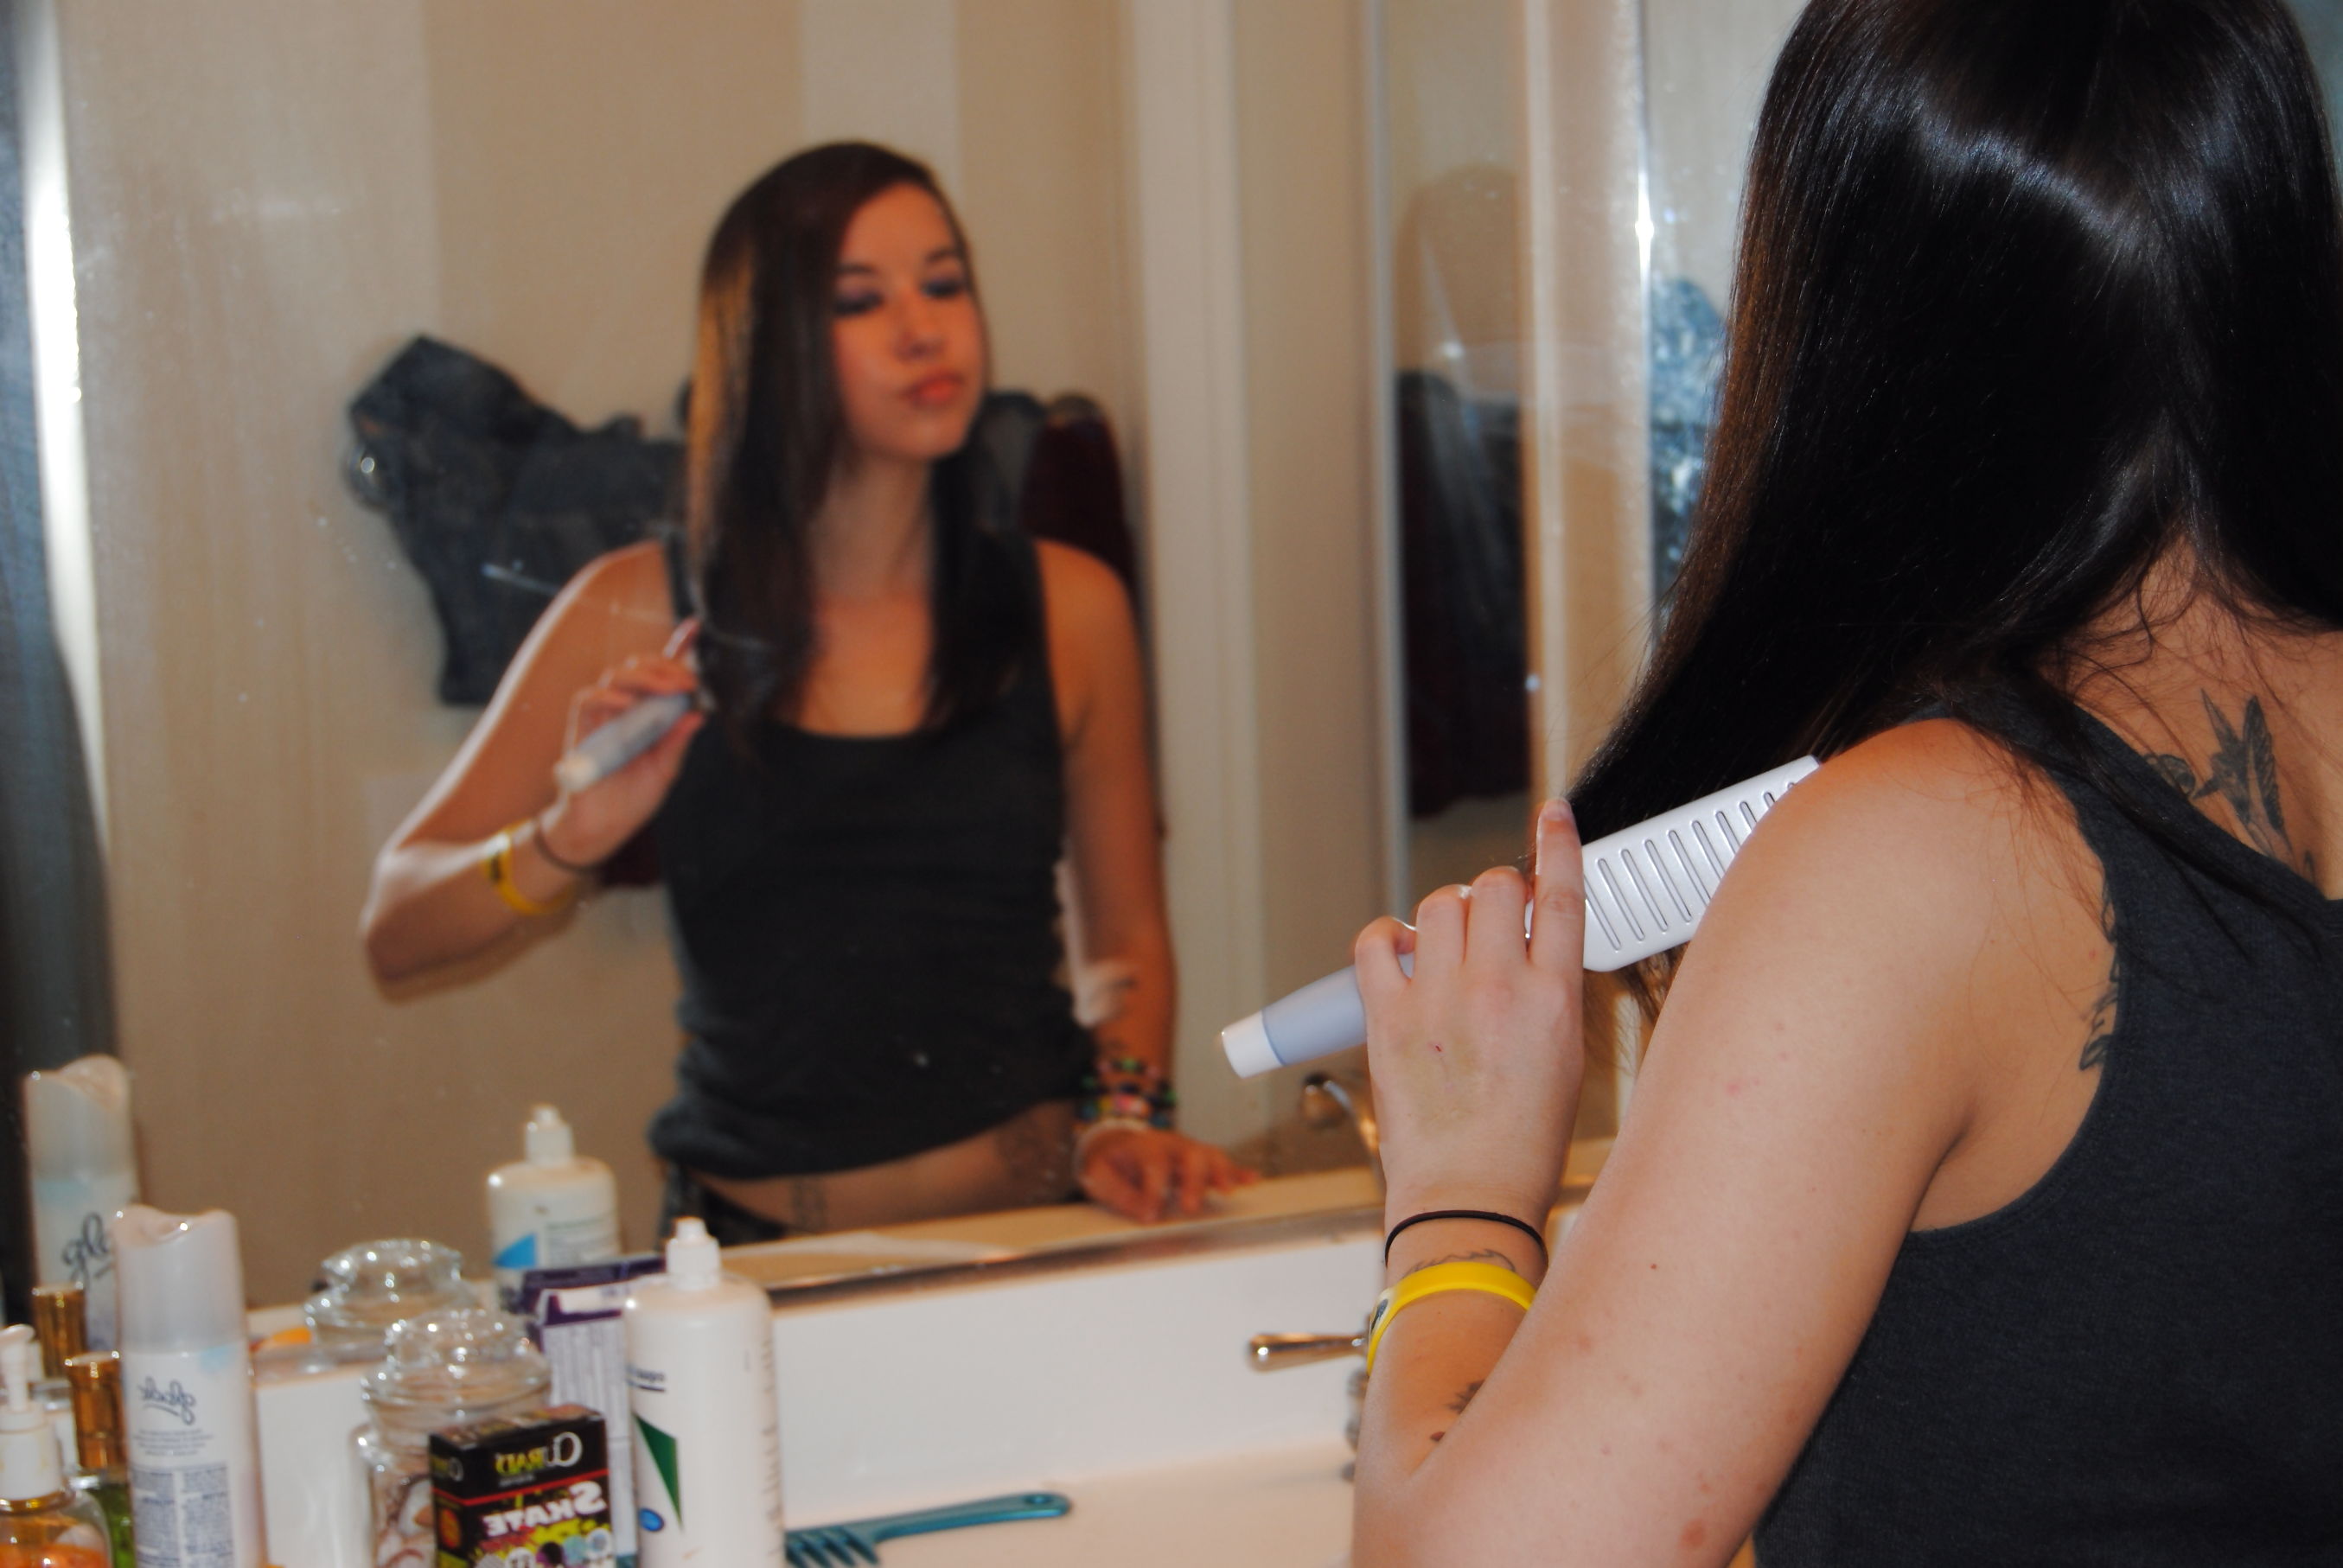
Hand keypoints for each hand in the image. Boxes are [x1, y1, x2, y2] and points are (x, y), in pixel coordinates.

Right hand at [539, 620, 705, 866]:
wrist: (602, 829)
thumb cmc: (632, 799)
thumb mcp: (665, 770)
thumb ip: (677, 742)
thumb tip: (698, 713)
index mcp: (648, 714)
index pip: (660, 674)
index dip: (675, 648)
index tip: (694, 627)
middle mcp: (625, 709)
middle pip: (638, 667)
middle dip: (665, 665)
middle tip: (688, 679)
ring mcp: (602, 717)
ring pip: (616, 676)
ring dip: (644, 677)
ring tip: (668, 688)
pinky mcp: (582, 730)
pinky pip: (587, 701)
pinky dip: (607, 697)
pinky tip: (629, 704)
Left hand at [1078, 1127, 1257, 1222]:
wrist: (1115, 1144)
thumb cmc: (1109, 1162)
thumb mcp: (1098, 1174)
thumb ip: (1117, 1191)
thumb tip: (1143, 1212)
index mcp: (1143, 1145)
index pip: (1154, 1162)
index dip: (1153, 1188)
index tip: (1150, 1214)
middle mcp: (1171, 1144)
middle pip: (1189, 1154)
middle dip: (1192, 1181)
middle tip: (1190, 1207)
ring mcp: (1188, 1150)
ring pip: (1210, 1155)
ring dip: (1220, 1173)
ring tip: (1227, 1191)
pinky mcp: (1199, 1161)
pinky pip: (1222, 1163)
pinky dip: (1238, 1171)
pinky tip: (1251, 1180)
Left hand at [1356, 801, 1586, 1227]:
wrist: (1468, 1196)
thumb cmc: (1522, 1143)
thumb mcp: (1565, 1059)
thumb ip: (1549, 991)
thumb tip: (1528, 946)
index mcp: (1554, 1000)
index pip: (1560, 896)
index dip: (1558, 843)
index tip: (1552, 814)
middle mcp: (1497, 988)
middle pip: (1493, 887)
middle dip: (1493, 895)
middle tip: (1488, 925)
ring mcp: (1438, 999)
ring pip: (1438, 902)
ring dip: (1444, 912)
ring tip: (1445, 949)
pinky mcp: (1388, 1017)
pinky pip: (1377, 940)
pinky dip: (1386, 934)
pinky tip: (1399, 951)